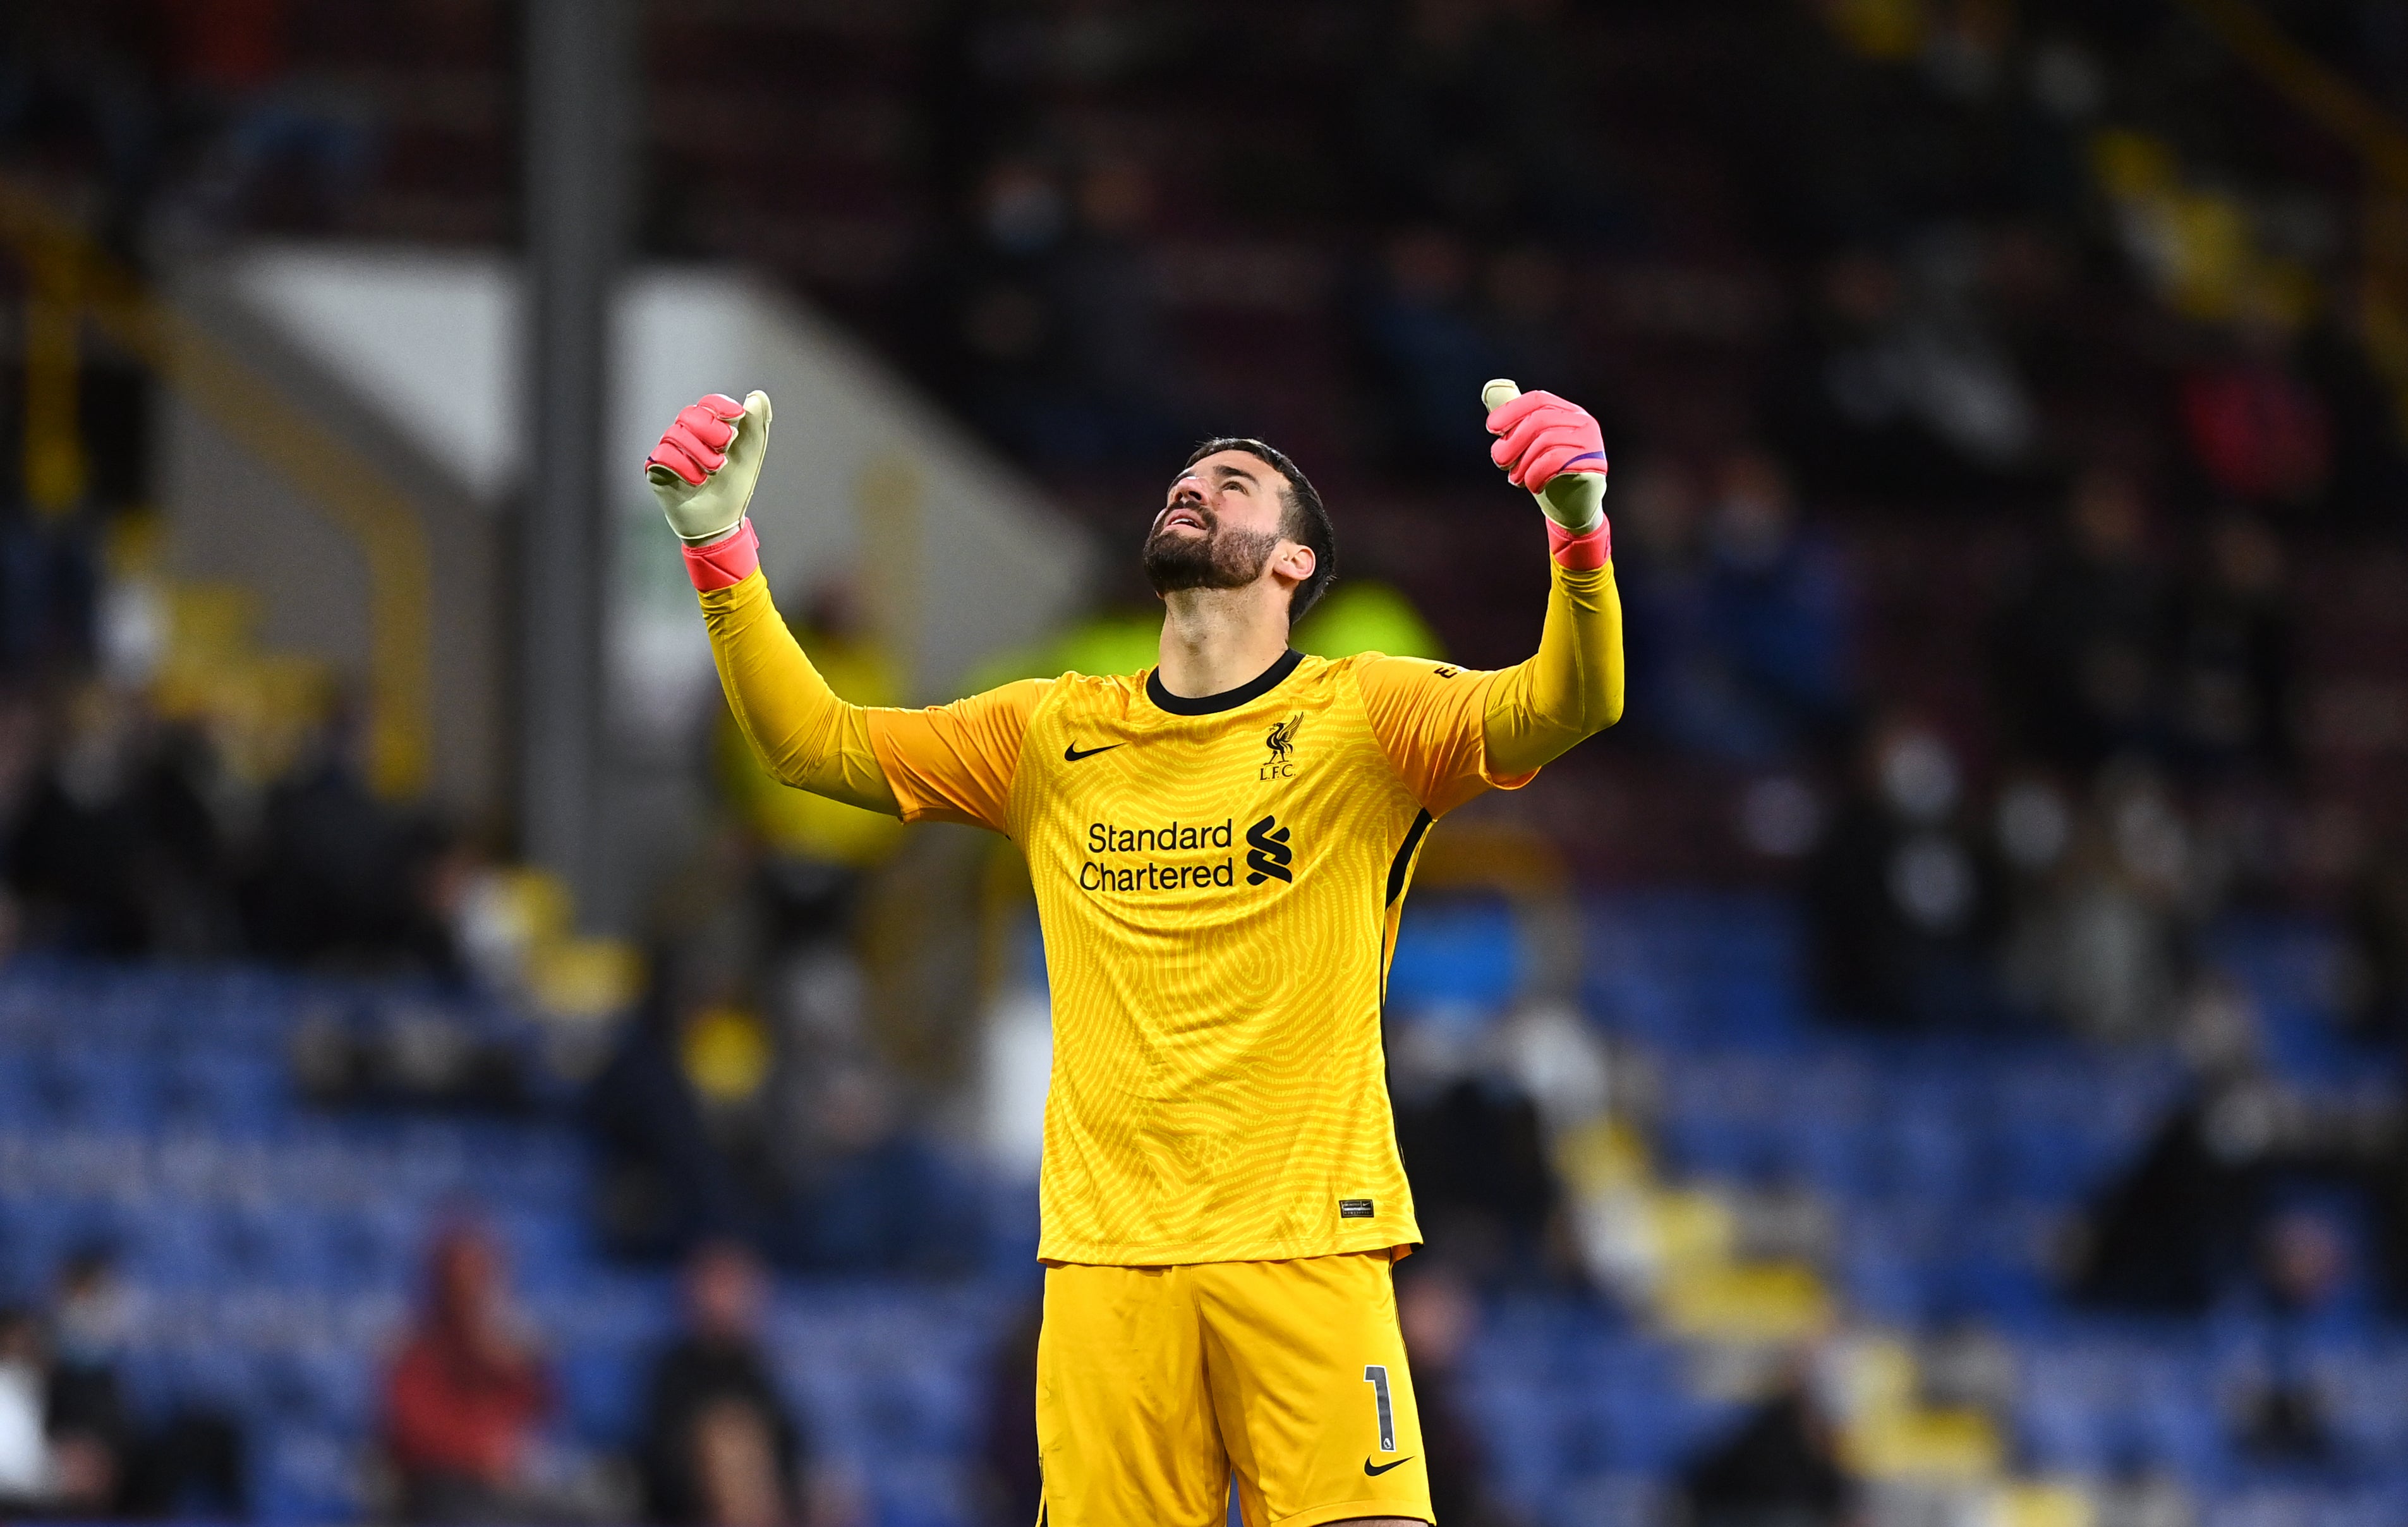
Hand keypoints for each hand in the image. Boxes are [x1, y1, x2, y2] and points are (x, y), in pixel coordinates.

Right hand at [645, 390, 772, 544]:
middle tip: (726, 448)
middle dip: (711, 429)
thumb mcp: (750, 455)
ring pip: (676, 433)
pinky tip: (696, 480)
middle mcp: (686, 436)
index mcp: (708, 428)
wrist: (720, 522)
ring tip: (714, 470)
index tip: (737, 416)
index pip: (708, 404)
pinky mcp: (656, 469)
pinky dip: (684, 467)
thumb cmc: (733, 487)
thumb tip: (757, 396)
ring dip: (700, 452)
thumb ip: (757, 425)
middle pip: (690, 415)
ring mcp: (669, 451)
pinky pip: (663, 455)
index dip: (720, 406)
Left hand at [1482, 379, 1606, 533]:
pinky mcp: (1592, 462)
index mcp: (1567, 411)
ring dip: (1522, 463)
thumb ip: (1514, 421)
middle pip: (1539, 420)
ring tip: (1515, 479)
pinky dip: (1535, 474)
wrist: (1575, 505)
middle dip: (1512, 442)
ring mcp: (1590, 441)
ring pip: (1545, 441)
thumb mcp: (1529, 444)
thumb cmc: (1548, 471)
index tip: (1492, 428)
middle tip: (1500, 462)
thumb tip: (1491, 390)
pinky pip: (1555, 461)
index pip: (1538, 400)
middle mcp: (1582, 421)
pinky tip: (1531, 485)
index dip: (1511, 410)